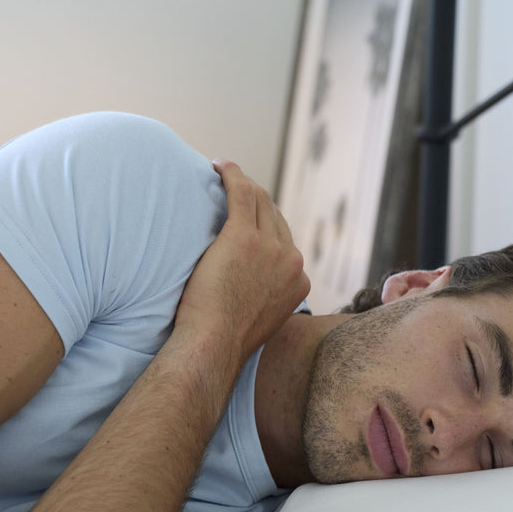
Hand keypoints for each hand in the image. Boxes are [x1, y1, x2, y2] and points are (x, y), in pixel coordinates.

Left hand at [175, 160, 308, 365]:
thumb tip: (251, 293)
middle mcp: (292, 259)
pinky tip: (218, 166)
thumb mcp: (259, 321)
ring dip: (243, 184)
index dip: (265, 224)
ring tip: (223, 177)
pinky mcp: (244, 235)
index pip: (284, 239)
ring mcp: (271, 246)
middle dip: (255, 200)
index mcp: (299, 280)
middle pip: (275, 215)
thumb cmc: (224, 340)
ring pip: (260, 199)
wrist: (214, 345)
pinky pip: (241, 192)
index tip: (247, 218)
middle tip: (231, 192)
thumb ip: (264, 299)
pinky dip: (231, 174)